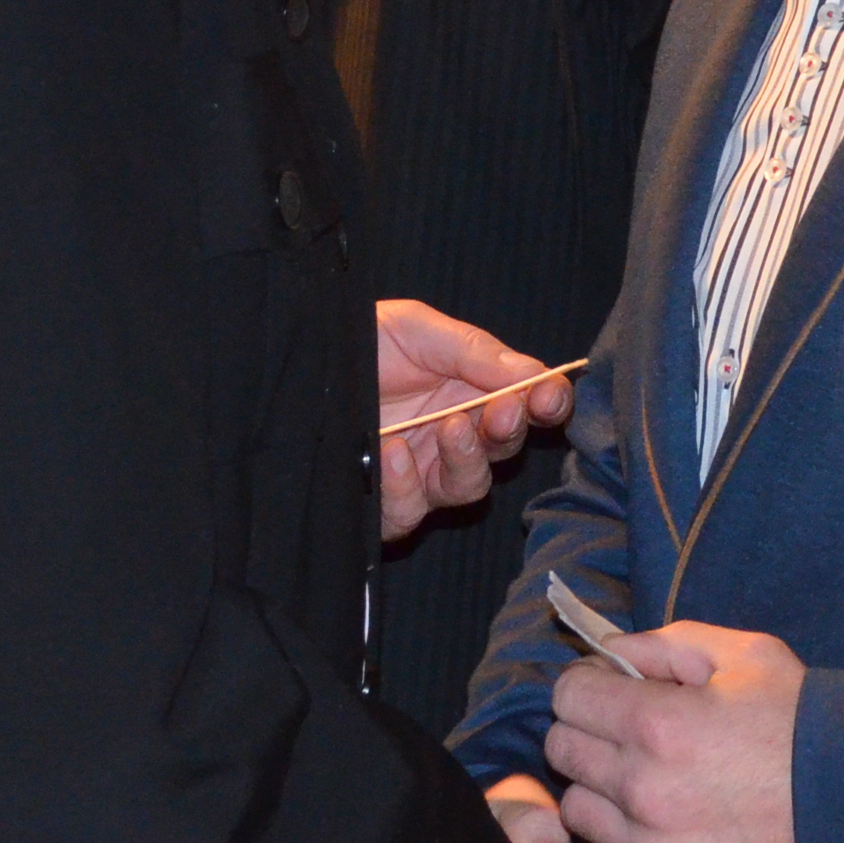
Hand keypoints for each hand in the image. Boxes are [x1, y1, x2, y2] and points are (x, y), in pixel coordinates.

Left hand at [372, 299, 572, 543]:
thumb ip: (474, 351)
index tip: (549, 395)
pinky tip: (391, 454)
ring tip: (447, 426)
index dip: (546, 404)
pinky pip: (410, 513)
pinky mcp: (381, 505)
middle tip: (503, 409)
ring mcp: (418, 474)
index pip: (525, 406)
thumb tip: (536, 374)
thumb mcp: (416, 329)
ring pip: (466, 489)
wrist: (294, 361)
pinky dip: (407, 487)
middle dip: (509, 430)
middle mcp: (450, 437)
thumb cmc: (357, 341)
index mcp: (469, 391)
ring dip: (466, 460)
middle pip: (503, 451)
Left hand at [543, 620, 806, 842]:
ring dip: (603, 792)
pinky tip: (667, 828)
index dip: (589, 686)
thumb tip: (609, 652)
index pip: (566, 697)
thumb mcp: (748, 656)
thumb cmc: (805, 726)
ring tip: (651, 783)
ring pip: (578, 812)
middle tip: (631, 734)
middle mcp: (643, 790)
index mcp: (657, 724)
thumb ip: (666, 644)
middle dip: (589, 733)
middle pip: (562, 752)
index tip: (616, 691)